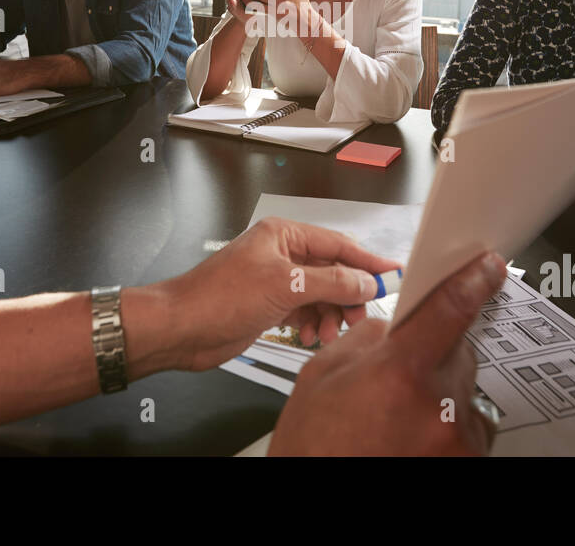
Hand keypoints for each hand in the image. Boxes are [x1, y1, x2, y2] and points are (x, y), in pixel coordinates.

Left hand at [159, 217, 400, 371]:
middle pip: (332, 271)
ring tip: (328, 333)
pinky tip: (310, 338)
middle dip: (348, 295)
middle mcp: (281, 254)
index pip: (338, 244)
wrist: (180, 329)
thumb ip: (330, 282)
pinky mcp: (270, 306)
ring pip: (321, 295)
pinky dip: (313, 324)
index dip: (368, 261)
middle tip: (358, 316)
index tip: (394, 274)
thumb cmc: (219, 298)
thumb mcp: (284, 286)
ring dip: (330, 314)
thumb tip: (366, 281)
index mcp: (284, 235)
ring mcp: (276, 281)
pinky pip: (305, 312)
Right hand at [270, 251, 506, 455]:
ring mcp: (456, 440)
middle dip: (435, 355)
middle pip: (459, 352)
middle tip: (399, 379)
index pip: (452, 307)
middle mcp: (438, 407)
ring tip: (400, 418)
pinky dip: (448, 426)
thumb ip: (369, 337)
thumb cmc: (314, 447)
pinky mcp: (467, 461)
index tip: (488, 268)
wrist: (313, 496)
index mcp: (400, 372)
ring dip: (441, 395)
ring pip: (465, 391)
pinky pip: (470, 426)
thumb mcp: (323, 375)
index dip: (474, 280)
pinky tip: (414, 437)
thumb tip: (397, 325)